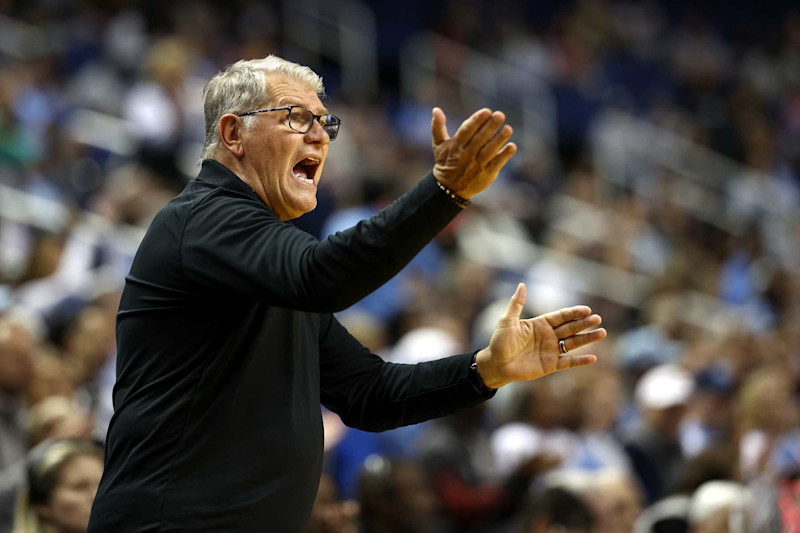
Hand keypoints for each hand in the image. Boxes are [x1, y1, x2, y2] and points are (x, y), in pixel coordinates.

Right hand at [431, 107, 516, 198]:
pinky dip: (504, 156)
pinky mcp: (486, 175)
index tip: (487, 111)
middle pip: (480, 139)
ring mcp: (476, 166)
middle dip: (490, 127)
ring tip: (508, 129)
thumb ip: (437, 127)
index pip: (467, 131)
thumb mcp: (438, 145)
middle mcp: (466, 156)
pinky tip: (512, 146)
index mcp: (455, 146)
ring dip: (499, 140)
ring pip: (489, 151)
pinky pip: (496, 164)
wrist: (449, 188)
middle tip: (500, 115)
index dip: (476, 121)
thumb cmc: (445, 162)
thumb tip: (436, 109)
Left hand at [476, 283, 606, 388]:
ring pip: (573, 343)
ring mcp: (551, 350)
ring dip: (587, 338)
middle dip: (584, 323)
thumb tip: (522, 284)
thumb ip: (517, 304)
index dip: (573, 313)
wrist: (496, 364)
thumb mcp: (507, 321)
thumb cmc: (499, 342)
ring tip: (602, 333)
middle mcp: (548, 336)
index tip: (587, 309)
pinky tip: (593, 358)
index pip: (561, 316)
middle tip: (598, 319)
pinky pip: (568, 362)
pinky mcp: (550, 365)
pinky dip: (580, 361)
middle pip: (570, 328)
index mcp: (540, 324)